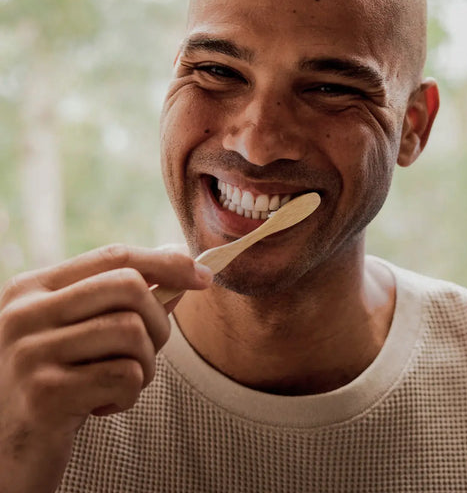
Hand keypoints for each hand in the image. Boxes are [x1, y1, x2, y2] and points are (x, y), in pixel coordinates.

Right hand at [0, 244, 211, 492]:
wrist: (6, 454)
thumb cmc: (57, 384)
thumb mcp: (84, 336)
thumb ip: (126, 303)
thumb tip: (187, 274)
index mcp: (33, 288)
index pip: (114, 256)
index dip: (166, 262)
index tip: (203, 276)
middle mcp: (25, 312)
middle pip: (129, 286)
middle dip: (158, 321)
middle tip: (147, 353)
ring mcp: (30, 352)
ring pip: (132, 331)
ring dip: (144, 365)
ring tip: (119, 385)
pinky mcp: (44, 394)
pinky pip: (125, 376)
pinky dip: (129, 395)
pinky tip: (100, 407)